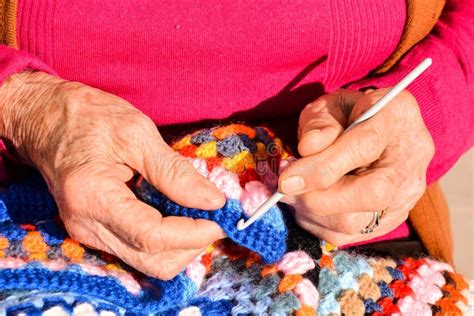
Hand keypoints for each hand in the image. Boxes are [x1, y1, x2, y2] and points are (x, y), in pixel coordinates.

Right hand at [0, 71, 225, 278]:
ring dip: (180, 246)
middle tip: (212, 217)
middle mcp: (86, 225)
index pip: (151, 236)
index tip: (218, 217)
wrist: (46, 119)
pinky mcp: (94, 231)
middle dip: (190, 245)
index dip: (192, 233)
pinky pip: (137, 250)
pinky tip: (176, 215)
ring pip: (147, 262)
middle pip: (152, 261)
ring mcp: (88, 232)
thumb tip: (212, 200)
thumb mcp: (137, 133)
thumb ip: (175, 171)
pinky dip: (164, 241)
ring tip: (197, 214)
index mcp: (93, 197)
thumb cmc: (89, 117)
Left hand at [279, 89, 433, 245]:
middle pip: (372, 193)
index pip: (364, 147)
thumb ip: (320, 123)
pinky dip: (318, 224)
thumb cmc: (349, 114)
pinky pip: (349, 236)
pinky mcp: (391, 219)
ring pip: (357, 221)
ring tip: (294, 193)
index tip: (286, 180)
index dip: (321, 167)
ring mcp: (407, 195)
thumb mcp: (331, 104)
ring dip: (312, 212)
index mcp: (396, 117)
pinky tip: (308, 204)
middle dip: (317, 197)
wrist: (379, 130)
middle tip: (285, 189)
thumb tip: (307, 148)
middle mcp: (411, 159)